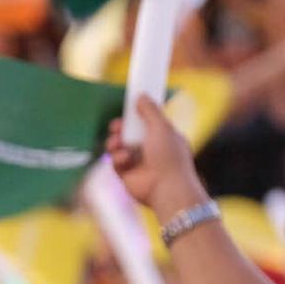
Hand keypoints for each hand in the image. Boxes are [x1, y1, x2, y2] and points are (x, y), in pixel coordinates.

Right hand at [105, 96, 207, 222]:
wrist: (166, 187)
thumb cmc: (169, 156)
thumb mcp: (161, 127)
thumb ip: (150, 110)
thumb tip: (141, 96)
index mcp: (163, 137)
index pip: (146, 123)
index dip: (135, 116)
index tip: (127, 109)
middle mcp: (150, 150)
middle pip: (128, 134)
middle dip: (120, 129)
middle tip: (116, 127)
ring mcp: (137, 163)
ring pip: (118, 147)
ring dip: (115, 143)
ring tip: (117, 143)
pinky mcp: (126, 175)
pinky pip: (115, 162)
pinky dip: (118, 159)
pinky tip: (124, 159)